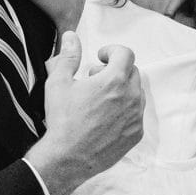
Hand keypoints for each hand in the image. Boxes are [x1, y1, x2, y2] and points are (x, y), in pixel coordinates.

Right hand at [25, 31, 143, 194]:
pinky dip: (125, 110)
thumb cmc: (62, 120)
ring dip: (121, 89)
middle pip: (132, 72)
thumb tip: (72, 36)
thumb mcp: (58, 83)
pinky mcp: (136, 134)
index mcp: (114, 80)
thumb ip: (69, 56)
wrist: (67, 158)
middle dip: (115, 70)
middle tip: (95, 80)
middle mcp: (131, 97)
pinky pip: (137, 114)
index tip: (100, 58)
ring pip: (136, 93)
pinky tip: (105, 117)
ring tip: (99, 99)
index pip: (126, 54)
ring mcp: (136, 117)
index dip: (112, 51)